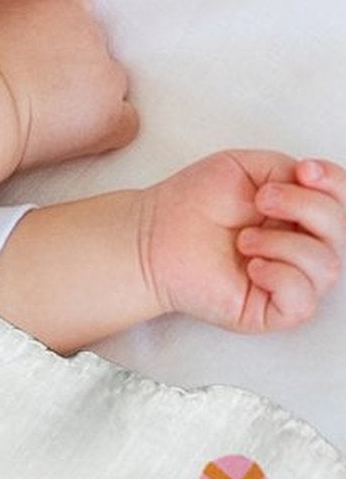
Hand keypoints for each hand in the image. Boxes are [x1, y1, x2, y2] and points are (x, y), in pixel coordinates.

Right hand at [0, 0, 136, 170]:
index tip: (31, 37)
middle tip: (33, 75)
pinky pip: (125, 119)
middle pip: (92, 40)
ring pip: (109, 78)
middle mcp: (95, 36)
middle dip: (69, 55)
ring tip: (50, 106)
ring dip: (88, 88)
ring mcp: (107, 79)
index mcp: (68, 3)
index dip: (50, 18)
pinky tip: (83, 128)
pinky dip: (109, 122)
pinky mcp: (110, 119)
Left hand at [141, 152, 345, 333]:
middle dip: (306, 207)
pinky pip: (303, 301)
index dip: (335, 184)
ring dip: (283, 244)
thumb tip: (315, 183)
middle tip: (261, 200)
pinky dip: (281, 277)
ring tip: (243, 239)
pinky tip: (251, 266)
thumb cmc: (191, 205)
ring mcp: (290, 281)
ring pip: (327, 266)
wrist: (151, 236)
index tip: (304, 171)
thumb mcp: (245, 168)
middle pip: (342, 232)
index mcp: (300, 215)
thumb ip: (288, 170)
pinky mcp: (271, 310)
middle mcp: (301, 248)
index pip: (343, 203)